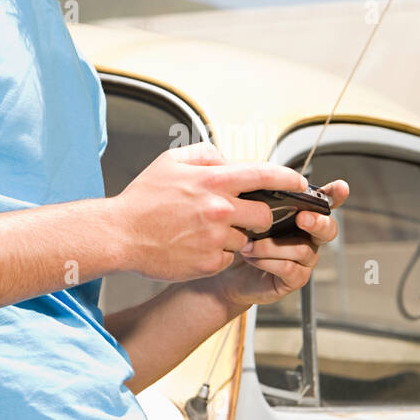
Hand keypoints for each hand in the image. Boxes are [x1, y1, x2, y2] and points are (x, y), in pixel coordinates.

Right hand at [113, 142, 309, 280]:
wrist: (118, 235)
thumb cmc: (142, 199)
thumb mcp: (170, 162)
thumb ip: (205, 155)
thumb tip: (227, 159)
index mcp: (213, 181)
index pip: (265, 175)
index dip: (289, 178)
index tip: (300, 182)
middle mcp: (219, 210)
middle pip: (265, 216)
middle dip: (259, 217)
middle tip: (239, 217)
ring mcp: (214, 239)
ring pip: (245, 239)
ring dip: (232, 237)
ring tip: (202, 232)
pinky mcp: (208, 263)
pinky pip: (227, 259)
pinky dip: (216, 254)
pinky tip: (194, 247)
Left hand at [212, 180, 349, 310]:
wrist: (227, 275)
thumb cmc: (241, 240)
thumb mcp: (247, 214)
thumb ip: (257, 197)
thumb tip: (257, 180)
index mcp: (302, 216)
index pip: (325, 203)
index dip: (335, 195)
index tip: (341, 188)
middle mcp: (309, 237)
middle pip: (328, 228)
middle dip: (317, 222)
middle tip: (301, 218)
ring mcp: (305, 259)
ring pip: (302, 249)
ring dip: (272, 246)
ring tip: (250, 245)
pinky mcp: (295, 278)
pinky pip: (289, 268)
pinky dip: (267, 261)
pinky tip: (252, 258)